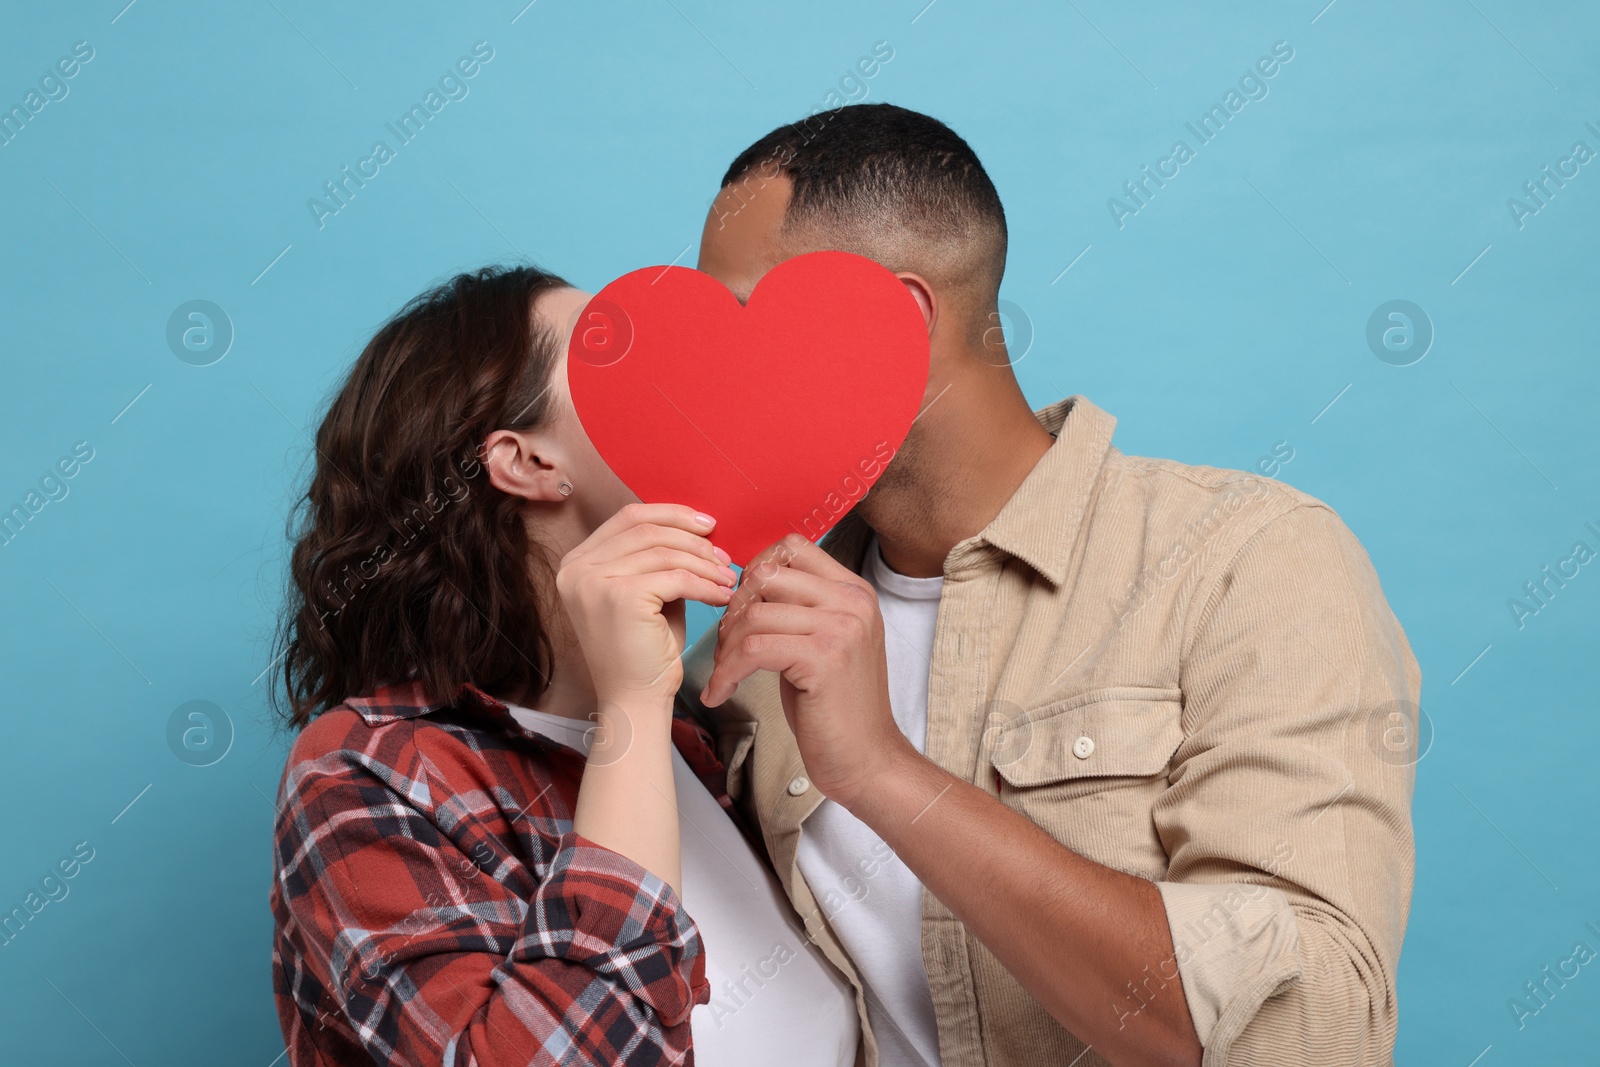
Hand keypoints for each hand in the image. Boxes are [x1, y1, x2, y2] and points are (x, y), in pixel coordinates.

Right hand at [556, 502, 736, 704]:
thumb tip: (696, 527)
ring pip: (665, 552)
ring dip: (704, 563)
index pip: (629, 517)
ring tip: (727, 579)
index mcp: (577, 562)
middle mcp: (577, 568)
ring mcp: (594, 581)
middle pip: (647, 530)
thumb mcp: (647, 592)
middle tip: (723, 555)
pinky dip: (705, 584)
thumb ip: (658, 558)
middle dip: (693, 540)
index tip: (706, 524)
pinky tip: (721, 596)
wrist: (634, 700)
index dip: (671, 514)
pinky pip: (676, 578)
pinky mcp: (620, 597)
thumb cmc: (644, 651)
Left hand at [700, 533, 913, 806]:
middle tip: (726, 645)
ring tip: (724, 673)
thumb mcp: (823, 642)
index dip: (755, 571)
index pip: (792, 548)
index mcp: (854, 592)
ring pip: (754, 615)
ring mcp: (841, 627)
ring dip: (726, 647)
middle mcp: (852, 602)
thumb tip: (746, 583)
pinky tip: (721, 692)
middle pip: (767, 577)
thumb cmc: (836, 706)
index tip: (741, 607)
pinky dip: (726, 672)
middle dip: (734, 610)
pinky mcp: (824, 658)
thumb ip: (797, 608)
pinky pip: (753, 649)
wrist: (866, 759)